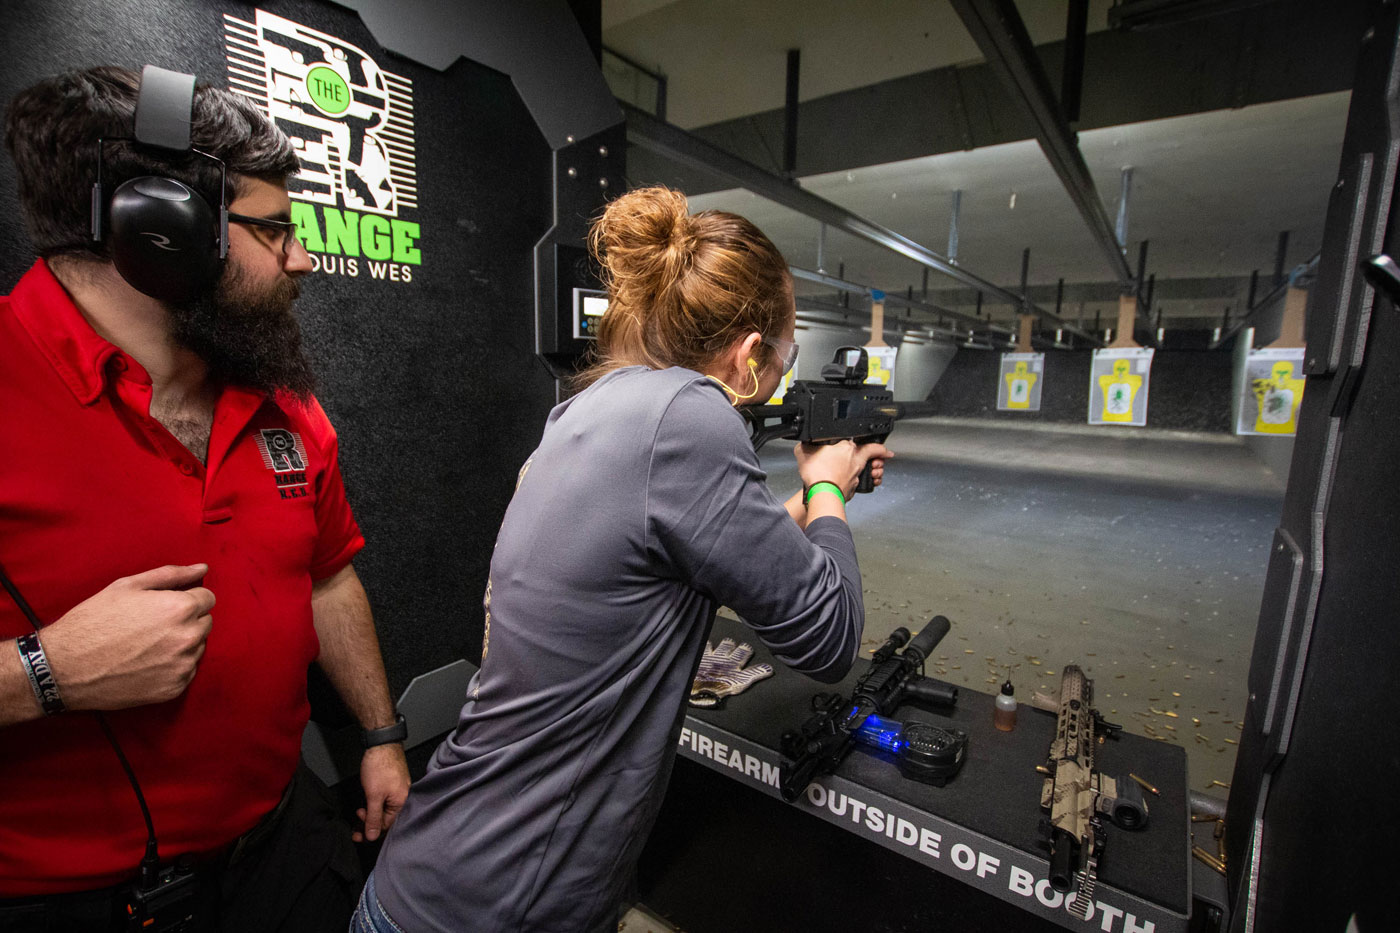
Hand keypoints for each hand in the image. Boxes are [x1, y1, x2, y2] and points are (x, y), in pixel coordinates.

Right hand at [42, 564, 214, 710]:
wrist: (65, 667)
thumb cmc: (94, 621)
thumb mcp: (128, 587)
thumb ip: (171, 575)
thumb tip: (202, 568)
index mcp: (180, 608)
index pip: (208, 599)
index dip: (186, 599)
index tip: (165, 606)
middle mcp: (188, 638)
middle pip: (205, 622)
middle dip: (186, 620)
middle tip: (153, 625)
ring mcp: (182, 666)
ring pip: (198, 647)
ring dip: (182, 643)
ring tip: (147, 644)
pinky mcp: (174, 688)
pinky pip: (187, 671)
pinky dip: (173, 666)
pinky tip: (147, 662)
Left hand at [355, 742, 409, 841]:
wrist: (382, 743)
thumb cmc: (380, 767)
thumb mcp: (374, 796)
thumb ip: (373, 817)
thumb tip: (372, 836)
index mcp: (400, 802)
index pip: (385, 825)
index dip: (370, 831)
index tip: (356, 833)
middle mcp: (402, 797)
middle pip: (385, 818)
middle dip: (369, 824)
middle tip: (355, 826)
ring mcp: (397, 789)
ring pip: (383, 809)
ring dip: (370, 813)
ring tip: (359, 812)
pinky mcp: (392, 782)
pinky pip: (384, 800)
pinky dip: (374, 804)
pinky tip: (366, 803)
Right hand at [795, 440, 893, 498]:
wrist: (822, 494)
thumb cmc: (817, 473)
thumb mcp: (804, 452)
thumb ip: (806, 446)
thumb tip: (803, 446)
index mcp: (847, 448)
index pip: (867, 443)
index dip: (876, 445)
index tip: (884, 448)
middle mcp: (855, 462)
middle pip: (872, 457)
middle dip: (879, 456)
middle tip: (884, 456)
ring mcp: (855, 477)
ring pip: (867, 471)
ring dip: (870, 470)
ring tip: (867, 470)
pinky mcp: (852, 490)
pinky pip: (856, 484)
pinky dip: (853, 482)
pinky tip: (844, 482)